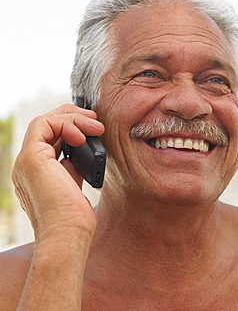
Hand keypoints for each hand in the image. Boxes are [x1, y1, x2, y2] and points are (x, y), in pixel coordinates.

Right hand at [12, 104, 104, 242]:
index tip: (92, 127)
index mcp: (37, 172)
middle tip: (94, 119)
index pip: (50, 138)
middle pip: (45, 126)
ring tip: (95, 125)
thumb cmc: (74, 218)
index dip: (70, 126)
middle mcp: (27, 165)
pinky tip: (83, 136)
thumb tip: (79, 153)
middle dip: (72, 117)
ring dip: (73, 118)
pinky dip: (66, 124)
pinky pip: (44, 125)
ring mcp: (26, 161)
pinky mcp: (31, 158)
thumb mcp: (74, 184)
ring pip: (44, 122)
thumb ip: (71, 168)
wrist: (67, 235)